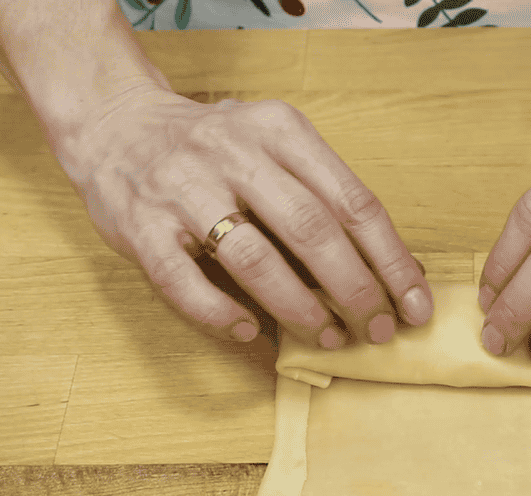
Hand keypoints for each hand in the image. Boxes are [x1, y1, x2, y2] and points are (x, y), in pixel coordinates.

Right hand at [56, 84, 432, 345]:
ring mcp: (183, 189)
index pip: (352, 201)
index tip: (415, 303)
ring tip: (327, 335)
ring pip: (253, 257)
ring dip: (299, 306)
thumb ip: (327, 196)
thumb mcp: (276, 148)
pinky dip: (220, 314)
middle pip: (312, 229)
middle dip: (356, 289)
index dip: (391, 259)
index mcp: (280, 131)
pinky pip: (182, 283)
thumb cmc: (215, 149)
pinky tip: (249, 332)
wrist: (115, 124)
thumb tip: (397, 267)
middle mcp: (233, 153)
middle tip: (378, 329)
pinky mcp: (139, 226)